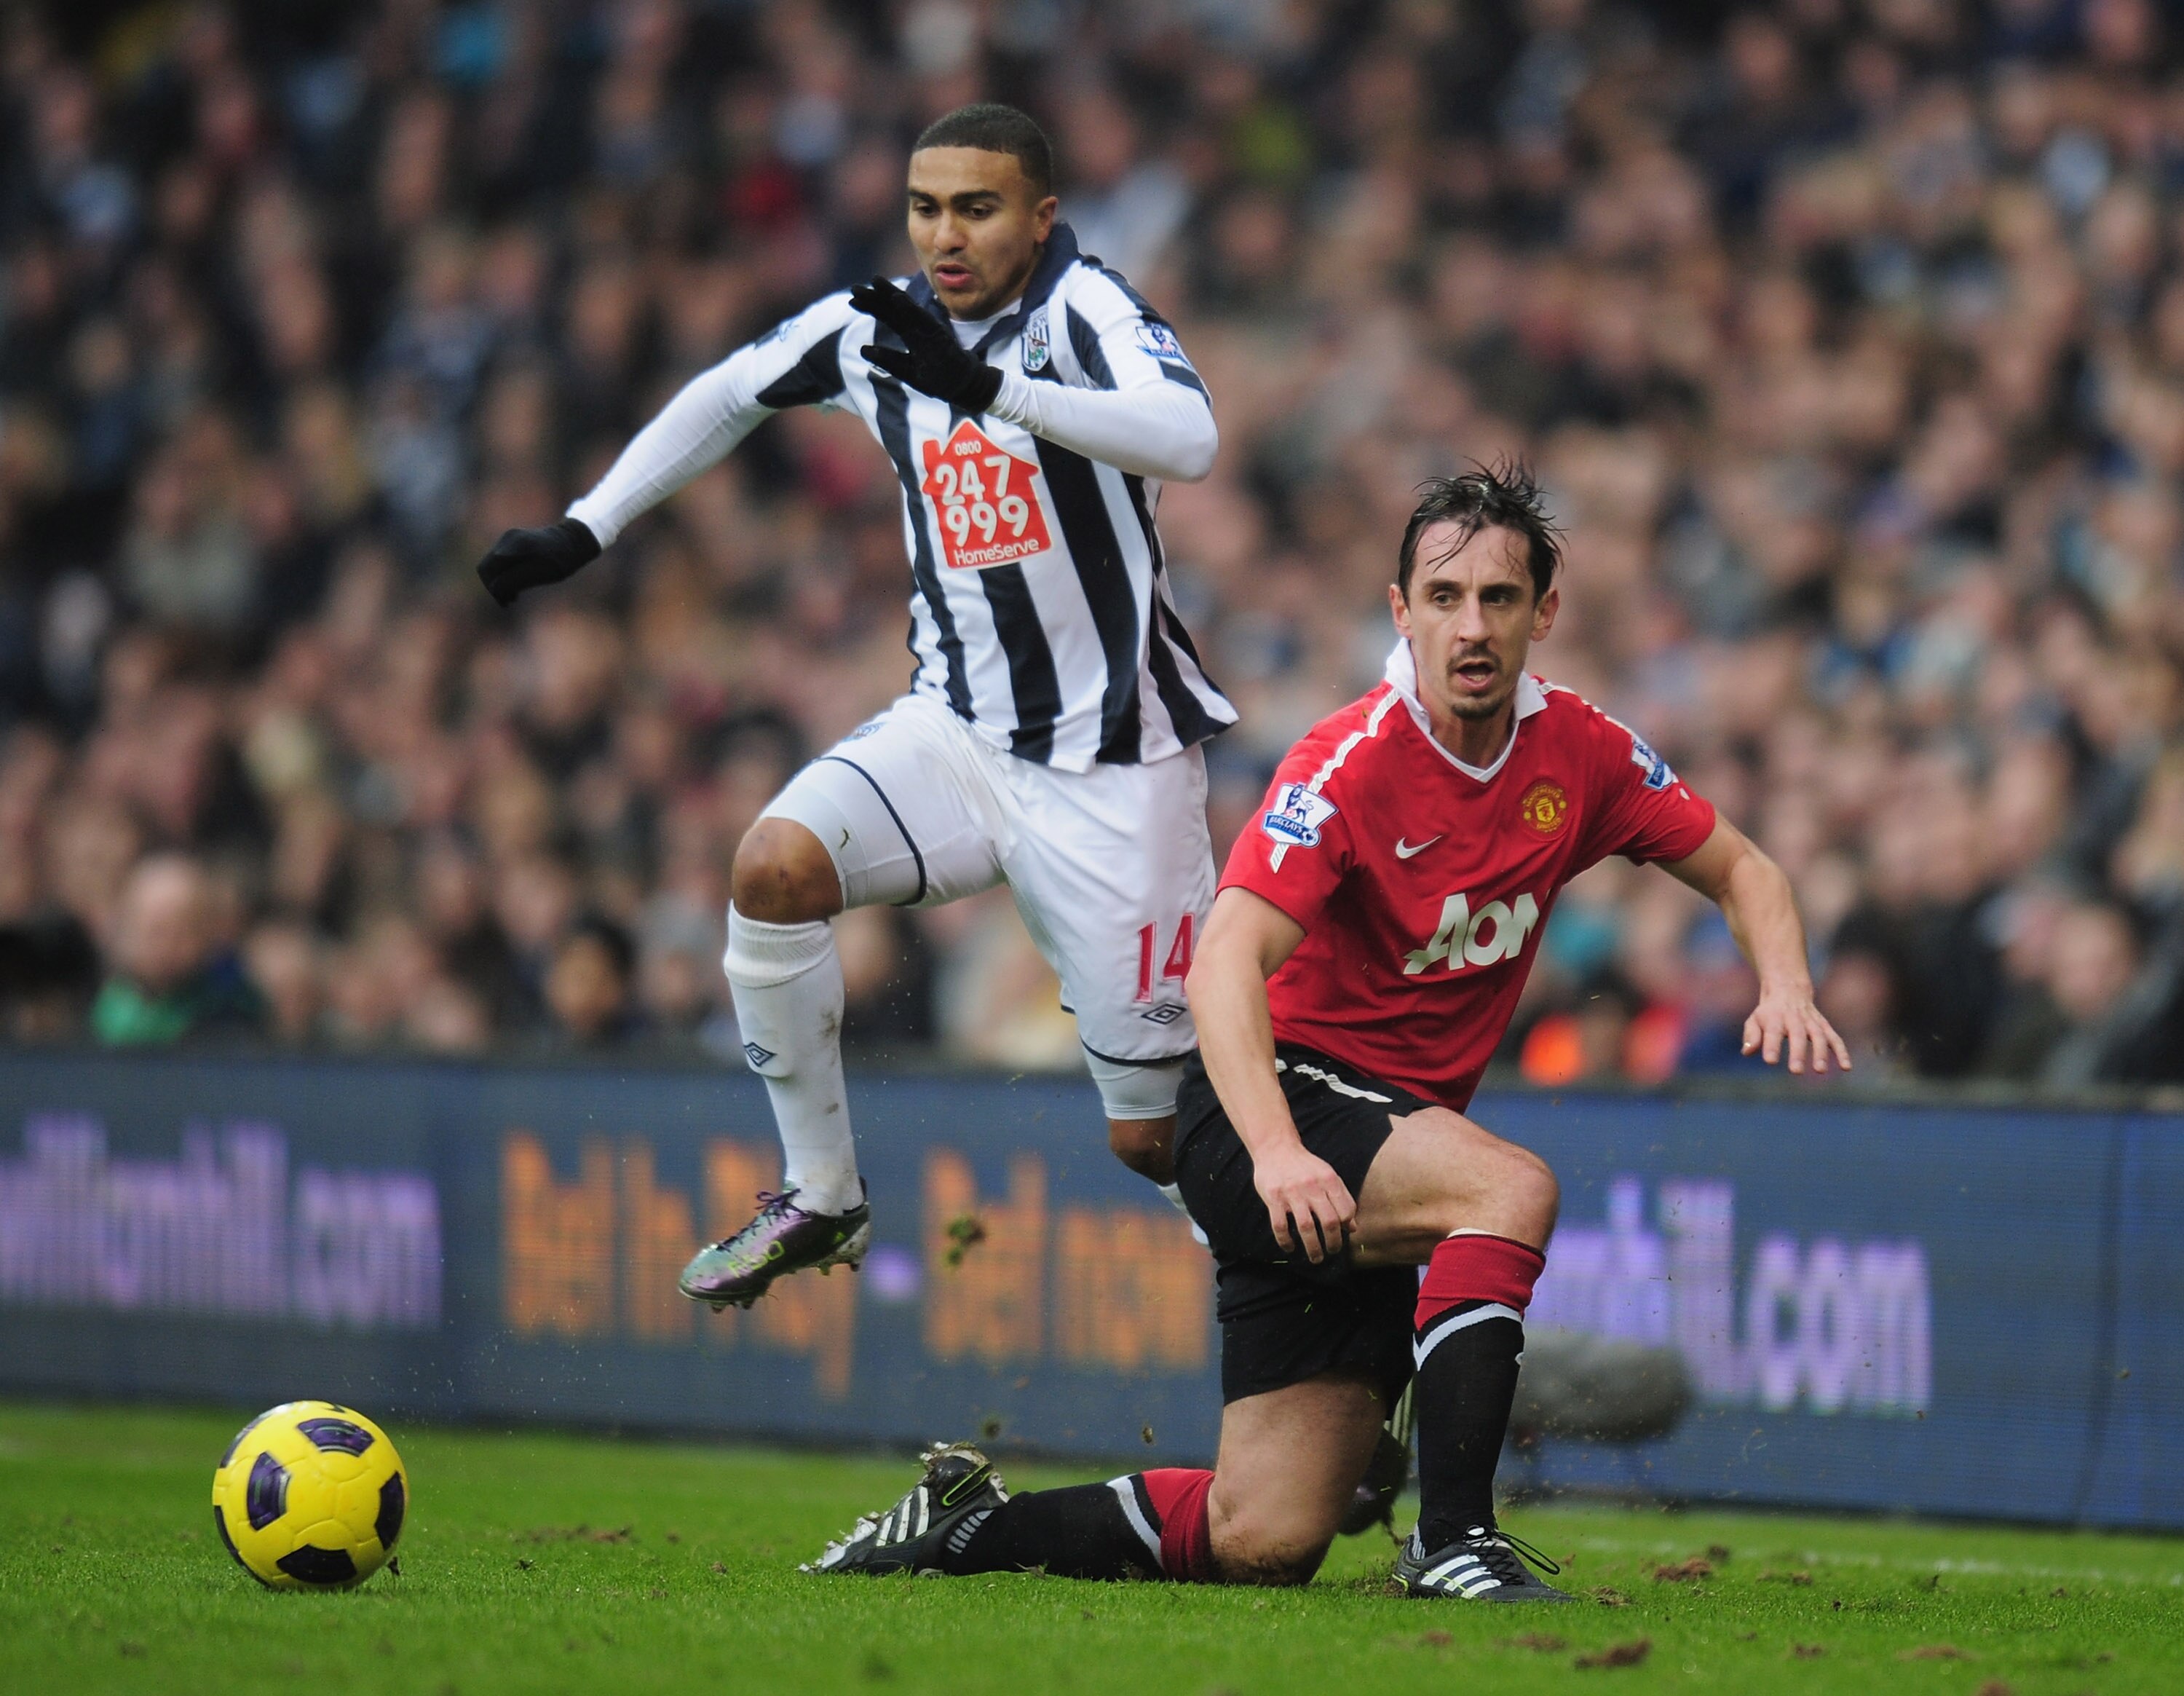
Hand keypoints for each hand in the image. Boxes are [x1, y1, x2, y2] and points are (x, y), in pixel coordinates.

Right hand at [476, 517, 600, 606]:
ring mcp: (508, 538)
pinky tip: (515, 587)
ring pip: (491, 565)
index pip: (489, 570)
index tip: (507, 603)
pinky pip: (498, 560)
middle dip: (494, 587)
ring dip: (498, 582)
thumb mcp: (543, 573)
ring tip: (514, 597)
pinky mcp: (510, 541)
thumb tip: (495, 587)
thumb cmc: (562, 559)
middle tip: (509, 602)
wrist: (573, 540)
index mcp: (516, 546)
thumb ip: (518, 579)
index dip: (493, 589)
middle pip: (486, 567)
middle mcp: (508, 539)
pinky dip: (503, 574)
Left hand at [850, 277, 1002, 412]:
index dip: (871, 307)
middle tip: (855, 288)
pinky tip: (897, 298)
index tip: (852, 300)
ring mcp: (929, 329)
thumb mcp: (908, 371)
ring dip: (890, 295)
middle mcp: (919, 327)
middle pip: (894, 308)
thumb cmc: (939, 378)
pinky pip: (922, 319)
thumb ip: (888, 359)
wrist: (965, 386)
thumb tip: (863, 350)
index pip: (889, 316)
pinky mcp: (938, 335)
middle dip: (875, 297)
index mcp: (912, 333)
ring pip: (907, 309)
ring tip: (874, 282)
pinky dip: (910, 308)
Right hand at [1252, 1141, 1355, 1263]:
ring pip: (1306, 1227)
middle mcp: (1312, 1186)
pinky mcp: (1273, 1198)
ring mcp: (1292, 1192)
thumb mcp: (1328, 1175)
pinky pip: (1280, 1225)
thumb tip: (1353, 1227)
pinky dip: (1286, 1241)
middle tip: (1331, 1252)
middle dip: (1333, 1242)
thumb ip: (1342, 1199)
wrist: (1276, 1147)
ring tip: (1316, 1258)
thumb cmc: (1305, 1165)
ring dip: (1313, 1247)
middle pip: (1329, 1221)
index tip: (1342, 1236)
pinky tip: (1290, 1247)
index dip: (1346, 1226)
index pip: (1345, 1210)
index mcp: (1328, 1179)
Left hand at [1742, 984, 1853, 1074]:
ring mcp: (1812, 1022)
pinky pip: (1835, 1038)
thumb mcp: (1755, 1019)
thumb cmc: (1769, 1013)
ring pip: (1819, 1036)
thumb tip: (1747, 1052)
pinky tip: (1846, 1067)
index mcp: (1775, 1017)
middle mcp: (1795, 1019)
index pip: (1773, 1032)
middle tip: (1796, 1071)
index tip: (1771, 1061)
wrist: (1789, 991)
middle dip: (1797, 1053)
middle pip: (1797, 1035)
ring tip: (1819, 1070)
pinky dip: (1842, 1052)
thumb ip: (1751, 1036)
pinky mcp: (1824, 1026)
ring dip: (1820, 1053)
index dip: (1771, 1046)